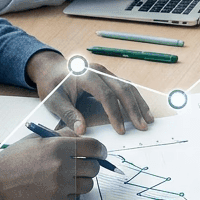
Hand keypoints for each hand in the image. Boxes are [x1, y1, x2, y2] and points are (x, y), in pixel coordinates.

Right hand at [0, 132, 104, 199]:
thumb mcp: (34, 140)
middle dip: (92, 166)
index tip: (101, 153)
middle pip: (95, 168)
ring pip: (88, 185)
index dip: (101, 150)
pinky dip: (71, 195)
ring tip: (67, 178)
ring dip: (82, 182)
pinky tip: (56, 190)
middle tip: (83, 166)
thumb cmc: (11, 161)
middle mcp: (62, 166)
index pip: (94, 147)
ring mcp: (60, 187)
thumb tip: (81, 135)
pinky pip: (76, 199)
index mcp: (57, 146)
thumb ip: (61, 136)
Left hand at [25, 50, 152, 134]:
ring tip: (148, 120)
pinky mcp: (109, 77)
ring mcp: (105, 72)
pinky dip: (135, 99)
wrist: (50, 68)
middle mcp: (98, 70)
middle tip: (142, 126)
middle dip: (134, 109)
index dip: (115, 113)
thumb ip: (68, 114)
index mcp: (85, 75)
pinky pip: (125, 87)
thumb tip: (81, 131)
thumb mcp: (53, 100)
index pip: (105, 95)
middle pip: (122, 88)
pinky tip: (141, 111)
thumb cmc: (51, 84)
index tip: (121, 130)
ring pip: (127, 86)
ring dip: (139, 103)